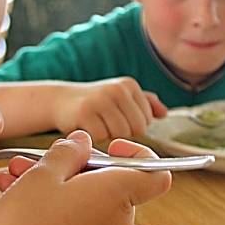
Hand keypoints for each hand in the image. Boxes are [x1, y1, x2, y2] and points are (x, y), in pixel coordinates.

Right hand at [0, 131, 170, 224]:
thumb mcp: (42, 174)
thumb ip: (68, 153)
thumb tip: (83, 144)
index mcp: (118, 195)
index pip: (156, 172)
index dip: (136, 154)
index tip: (106, 148)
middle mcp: (119, 222)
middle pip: (114, 183)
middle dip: (77, 167)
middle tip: (39, 161)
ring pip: (91, 201)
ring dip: (60, 186)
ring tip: (20, 180)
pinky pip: (81, 222)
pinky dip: (60, 208)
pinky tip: (25, 205)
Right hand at [52, 78, 167, 141]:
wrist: (60, 101)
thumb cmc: (94, 103)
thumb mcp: (120, 97)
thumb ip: (144, 103)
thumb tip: (164, 113)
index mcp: (129, 85)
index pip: (146, 120)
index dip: (132, 127)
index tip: (117, 121)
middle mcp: (116, 89)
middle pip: (136, 128)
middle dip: (123, 134)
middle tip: (106, 126)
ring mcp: (100, 100)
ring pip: (120, 134)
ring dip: (108, 136)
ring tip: (97, 126)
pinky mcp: (84, 112)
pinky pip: (101, 137)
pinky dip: (94, 139)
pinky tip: (87, 129)